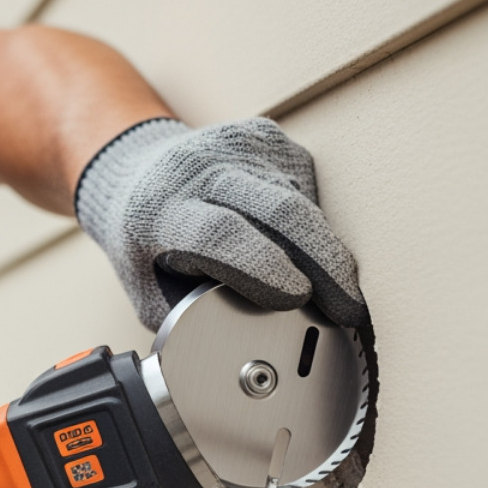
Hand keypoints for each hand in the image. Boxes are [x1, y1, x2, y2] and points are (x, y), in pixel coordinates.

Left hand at [75, 118, 367, 329]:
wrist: (136, 167)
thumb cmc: (143, 239)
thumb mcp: (146, 290)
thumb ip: (188, 321)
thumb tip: (241, 351)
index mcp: (160, 210)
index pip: (222, 234)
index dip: (264, 267)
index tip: (299, 299)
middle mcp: (201, 169)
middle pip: (280, 211)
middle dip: (326, 264)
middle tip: (351, 310)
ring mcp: (236, 146)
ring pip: (300, 202)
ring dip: (323, 251)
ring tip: (332, 289)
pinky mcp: (266, 137)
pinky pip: (303, 186)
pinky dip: (309, 223)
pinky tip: (296, 241)